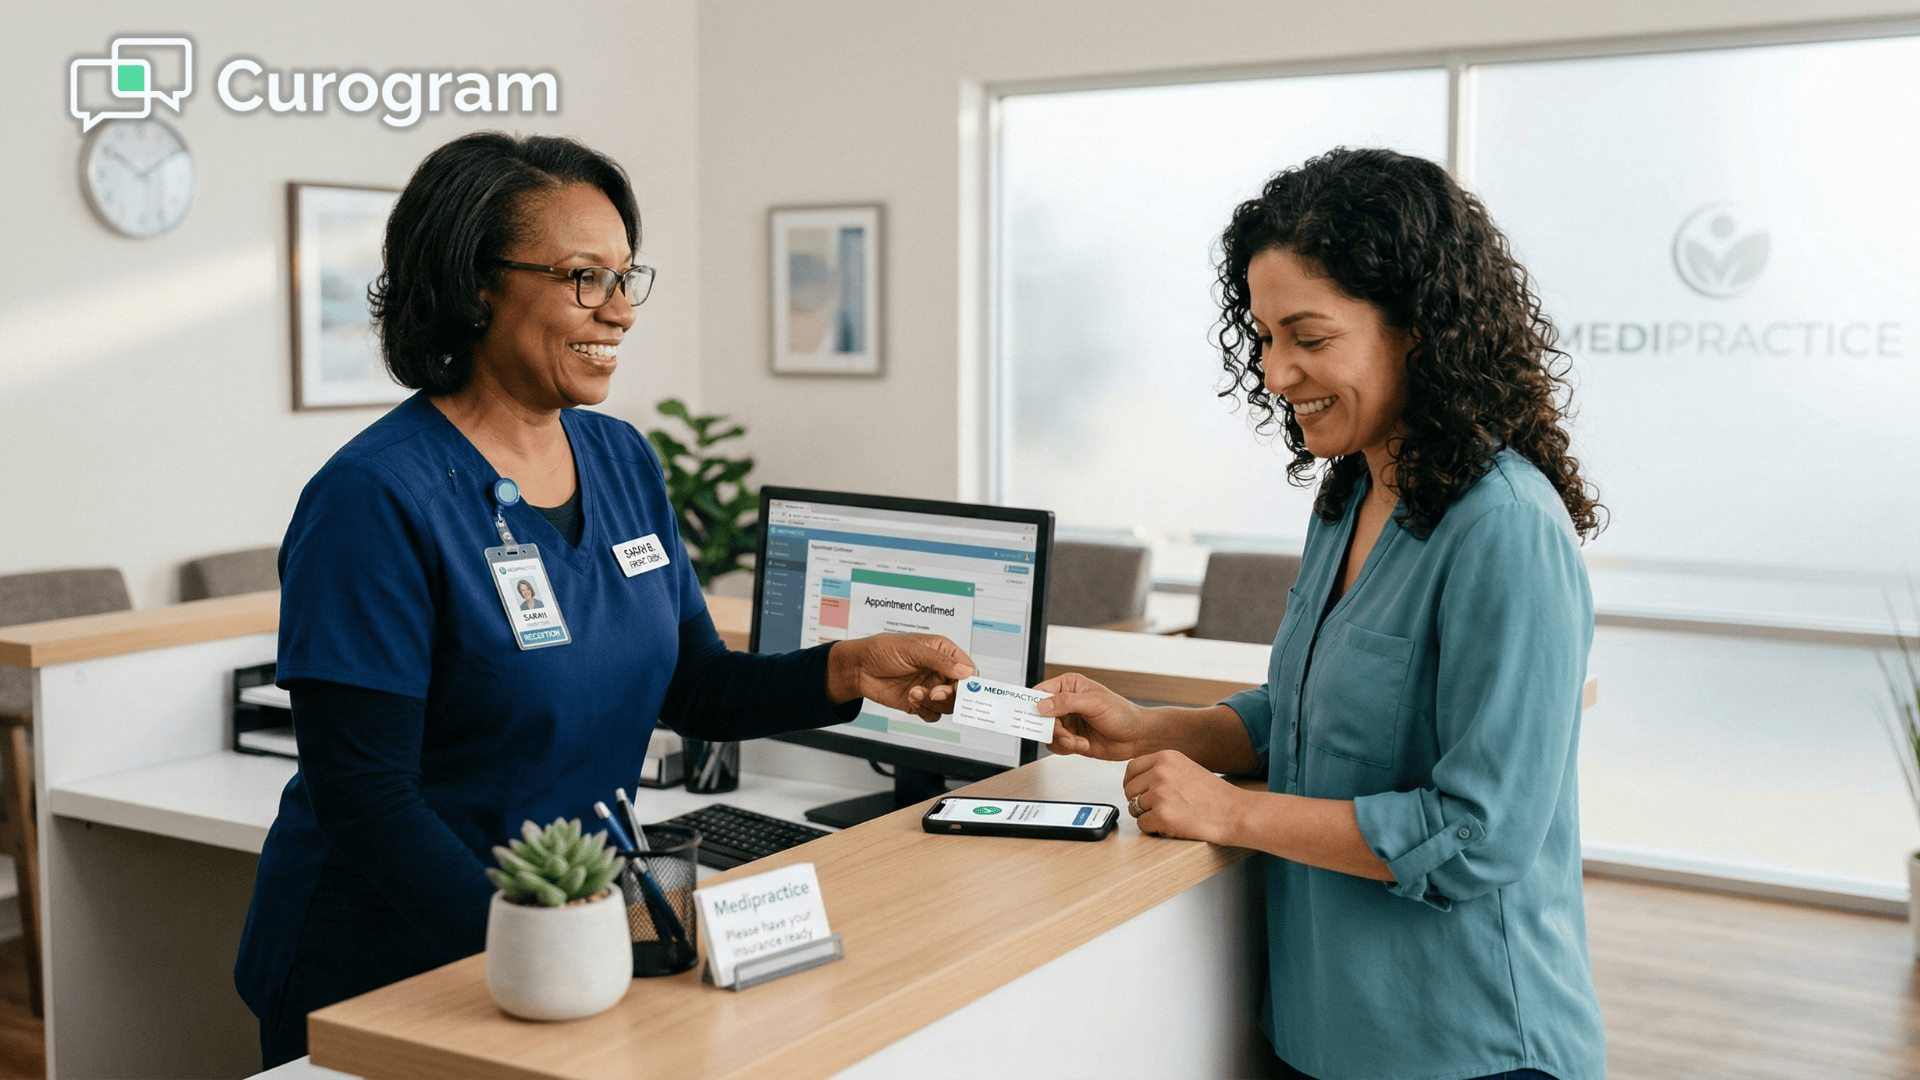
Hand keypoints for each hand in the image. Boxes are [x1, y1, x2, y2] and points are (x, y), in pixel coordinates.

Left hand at [828, 634, 975, 721]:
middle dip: (949, 695)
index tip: (959, 689)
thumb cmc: (882, 649)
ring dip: (933, 703)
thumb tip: (966, 672)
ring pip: (948, 706)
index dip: (968, 682)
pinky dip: (924, 711)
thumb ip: (940, 661)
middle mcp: (940, 671)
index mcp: (943, 652)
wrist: (858, 668)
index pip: (968, 670)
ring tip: (915, 692)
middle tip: (935, 693)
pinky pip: (933, 715)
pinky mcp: (920, 703)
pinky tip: (911, 699)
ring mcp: (930, 688)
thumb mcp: (912, 649)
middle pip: (961, 692)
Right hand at [1034, 672, 1156, 759]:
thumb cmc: (1122, 713)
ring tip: (1078, 741)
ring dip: (1062, 740)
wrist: (1137, 736)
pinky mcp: (1071, 738)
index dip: (1034, 704)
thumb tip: (1042, 706)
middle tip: (1064, 733)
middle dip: (1052, 728)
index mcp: (1069, 686)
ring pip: (1048, 733)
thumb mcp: (1094, 703)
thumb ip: (1066, 702)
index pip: (1041, 692)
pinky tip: (1083, 744)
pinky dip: (1067, 747)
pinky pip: (1056, 745)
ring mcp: (1068, 721)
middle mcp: (1065, 703)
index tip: (1033, 715)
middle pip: (1041, 716)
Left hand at [1122, 750, 1246, 845]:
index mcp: (1166, 757)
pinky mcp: (1162, 815)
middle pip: (1129, 790)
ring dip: (1148, 817)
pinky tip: (1171, 826)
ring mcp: (1160, 794)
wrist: (1235, 813)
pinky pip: (1142, 825)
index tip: (1137, 793)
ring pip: (1134, 809)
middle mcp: (1160, 772)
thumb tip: (1136, 781)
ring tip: (1170, 816)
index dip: (1132, 784)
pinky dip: (1154, 829)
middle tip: (1158, 809)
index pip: (1131, 768)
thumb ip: (1162, 770)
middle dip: (1139, 803)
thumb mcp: (1186, 769)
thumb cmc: (1215, 796)